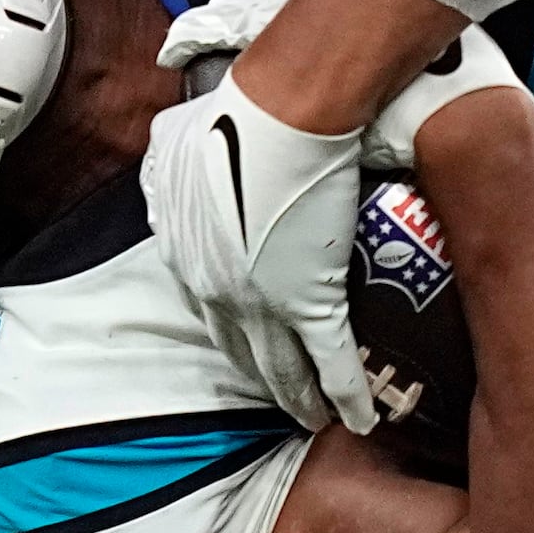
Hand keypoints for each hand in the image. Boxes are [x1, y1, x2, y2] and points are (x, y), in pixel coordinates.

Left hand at [147, 67, 375, 427]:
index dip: (228, 327)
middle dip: (261, 377)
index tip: (245, 339)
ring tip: (317, 419)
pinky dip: (348, 395)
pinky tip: (362, 416)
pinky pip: (333, 363)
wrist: (285, 113)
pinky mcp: (311, 304)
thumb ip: (171, 161)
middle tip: (281, 397)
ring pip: (283, 369)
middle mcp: (216, 288)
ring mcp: (262, 302)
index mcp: (186, 252)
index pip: (205, 306)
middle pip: (240, 349)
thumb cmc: (237, 113)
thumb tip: (171, 157)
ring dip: (302, 400)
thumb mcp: (178, 139)